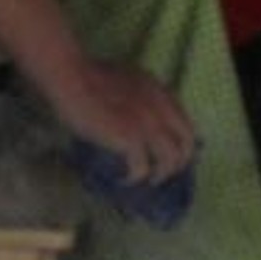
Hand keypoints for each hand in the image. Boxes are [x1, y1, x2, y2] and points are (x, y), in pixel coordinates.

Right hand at [48, 58, 195, 184]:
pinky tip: (122, 180)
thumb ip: (137, 98)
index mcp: (161, 93)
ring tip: (142, 181)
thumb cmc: (88, 78)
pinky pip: (141, 168)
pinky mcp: (130, 138)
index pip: (186, 124)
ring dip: (158, 175)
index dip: (181, 145)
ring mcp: (148, 124)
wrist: (74, 79)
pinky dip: (133, 178)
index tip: (167, 157)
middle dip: (177, 165)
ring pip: (169, 161)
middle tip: (159, 175)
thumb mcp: (125, 82)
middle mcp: (162, 108)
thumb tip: (131, 118)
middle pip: (186, 145)